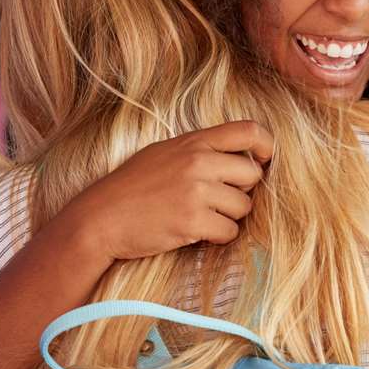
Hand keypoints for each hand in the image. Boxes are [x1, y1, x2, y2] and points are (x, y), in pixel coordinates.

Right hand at [64, 120, 273, 262]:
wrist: (100, 219)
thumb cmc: (131, 188)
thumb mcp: (164, 153)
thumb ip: (200, 151)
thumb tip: (239, 158)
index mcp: (193, 142)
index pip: (249, 131)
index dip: (267, 146)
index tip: (265, 161)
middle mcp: (198, 162)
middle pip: (252, 175)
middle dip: (242, 192)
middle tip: (220, 201)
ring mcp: (196, 192)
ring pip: (244, 207)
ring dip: (229, 217)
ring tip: (202, 218)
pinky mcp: (192, 221)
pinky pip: (229, 232)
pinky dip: (218, 237)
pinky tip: (197, 234)